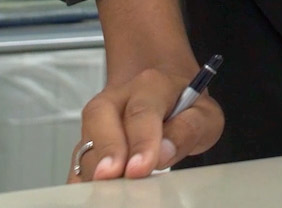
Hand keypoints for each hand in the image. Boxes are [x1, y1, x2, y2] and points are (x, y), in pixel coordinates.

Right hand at [72, 61, 222, 181]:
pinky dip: (80, 178)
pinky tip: (92, 195)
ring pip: (85, 140)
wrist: (167, 92)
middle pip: (101, 119)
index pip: (142, 111)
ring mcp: (98, 118)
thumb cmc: (186, 106)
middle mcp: (118, 97)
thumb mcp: (205, 114)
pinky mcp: (87, 140)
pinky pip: (77, 159)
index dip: (140, 141)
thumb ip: (188, 129)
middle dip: (108, 151)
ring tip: (108, 191)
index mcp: (151, 85)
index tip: (141, 168)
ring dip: (94, 168)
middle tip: (114, 177)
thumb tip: (163, 153)